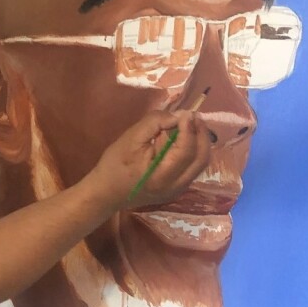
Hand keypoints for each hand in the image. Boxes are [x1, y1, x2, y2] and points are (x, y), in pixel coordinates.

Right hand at [89, 110, 211, 210]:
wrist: (106, 193)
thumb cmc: (114, 165)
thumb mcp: (130, 139)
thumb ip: (155, 124)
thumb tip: (177, 116)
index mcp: (161, 176)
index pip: (186, 150)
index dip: (190, 128)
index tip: (187, 112)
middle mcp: (176, 186)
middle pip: (202, 158)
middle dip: (201, 134)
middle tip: (193, 116)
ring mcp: (178, 190)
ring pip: (201, 163)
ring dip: (200, 142)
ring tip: (190, 125)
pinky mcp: (177, 189)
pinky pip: (193, 167)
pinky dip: (193, 151)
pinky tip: (183, 139)